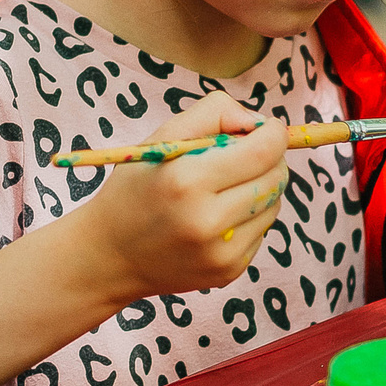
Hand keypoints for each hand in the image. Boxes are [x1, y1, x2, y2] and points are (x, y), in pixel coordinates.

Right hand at [69, 92, 290, 303]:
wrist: (109, 255)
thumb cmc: (137, 186)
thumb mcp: (162, 137)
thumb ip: (214, 112)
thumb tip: (262, 123)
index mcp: (186, 181)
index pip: (263, 150)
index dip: (273, 133)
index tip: (264, 129)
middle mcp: (206, 221)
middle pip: (276, 177)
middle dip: (269, 159)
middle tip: (243, 155)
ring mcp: (220, 253)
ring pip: (274, 204)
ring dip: (259, 188)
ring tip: (224, 188)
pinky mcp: (228, 272)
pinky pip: (262, 232)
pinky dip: (248, 217)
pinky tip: (217, 218)